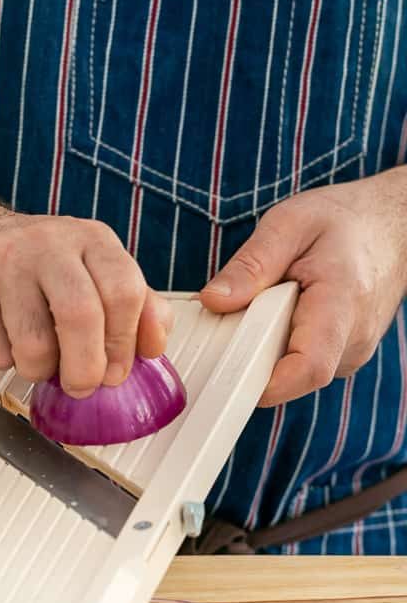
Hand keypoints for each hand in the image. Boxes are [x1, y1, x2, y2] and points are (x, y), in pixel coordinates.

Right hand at [0, 209, 172, 396]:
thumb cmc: (35, 267)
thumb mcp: (93, 273)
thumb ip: (134, 306)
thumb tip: (155, 343)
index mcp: (90, 239)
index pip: (124, 292)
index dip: (125, 344)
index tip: (116, 370)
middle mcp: (47, 242)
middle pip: (81, 316)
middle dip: (85, 369)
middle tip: (81, 384)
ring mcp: (1, 260)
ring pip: (34, 344)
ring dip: (39, 370)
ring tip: (37, 358)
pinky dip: (3, 363)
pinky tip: (3, 341)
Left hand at [200, 168, 406, 405]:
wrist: (393, 225)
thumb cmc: (344, 220)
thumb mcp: (289, 224)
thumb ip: (251, 265)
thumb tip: (214, 300)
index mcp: (342, 304)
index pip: (308, 367)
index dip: (266, 382)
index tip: (228, 372)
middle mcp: (354, 338)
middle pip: (291, 374)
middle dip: (252, 354)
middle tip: (237, 315)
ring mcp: (352, 352)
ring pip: (294, 372)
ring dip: (267, 346)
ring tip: (269, 305)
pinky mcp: (343, 355)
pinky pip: (302, 363)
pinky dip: (280, 344)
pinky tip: (282, 314)